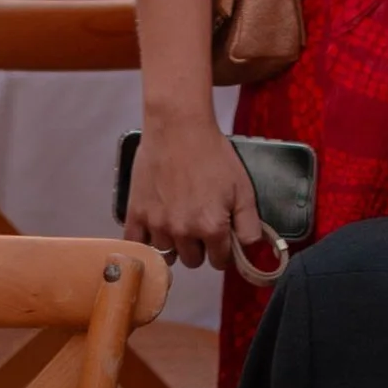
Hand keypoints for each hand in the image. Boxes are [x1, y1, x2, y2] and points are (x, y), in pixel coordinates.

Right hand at [123, 117, 267, 271]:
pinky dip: (145, 242)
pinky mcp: (136, 214)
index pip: (219, 261)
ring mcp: (157, 224)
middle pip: (193, 261)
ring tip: (176, 219)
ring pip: (167, 255)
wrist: (178, 126)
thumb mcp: (243, 187)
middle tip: (197, 222)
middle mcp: (184, 232)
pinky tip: (153, 229)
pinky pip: (138, 245)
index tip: (219, 235)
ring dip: (174, 243)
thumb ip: (250, 224)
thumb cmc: (213, 154)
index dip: (221, 249)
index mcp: (212, 228)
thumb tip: (251, 250)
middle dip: (199, 247)